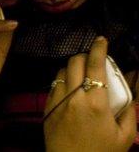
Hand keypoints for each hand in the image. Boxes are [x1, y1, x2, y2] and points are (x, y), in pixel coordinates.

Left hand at [45, 37, 135, 151]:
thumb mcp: (125, 135)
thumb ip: (131, 108)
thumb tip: (134, 85)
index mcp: (95, 102)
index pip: (94, 65)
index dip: (98, 48)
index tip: (101, 40)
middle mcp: (73, 97)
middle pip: (74, 62)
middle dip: (84, 55)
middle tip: (94, 60)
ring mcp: (56, 101)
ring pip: (61, 71)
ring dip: (72, 68)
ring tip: (82, 75)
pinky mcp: (46, 108)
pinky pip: (52, 85)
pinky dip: (62, 80)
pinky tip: (71, 89)